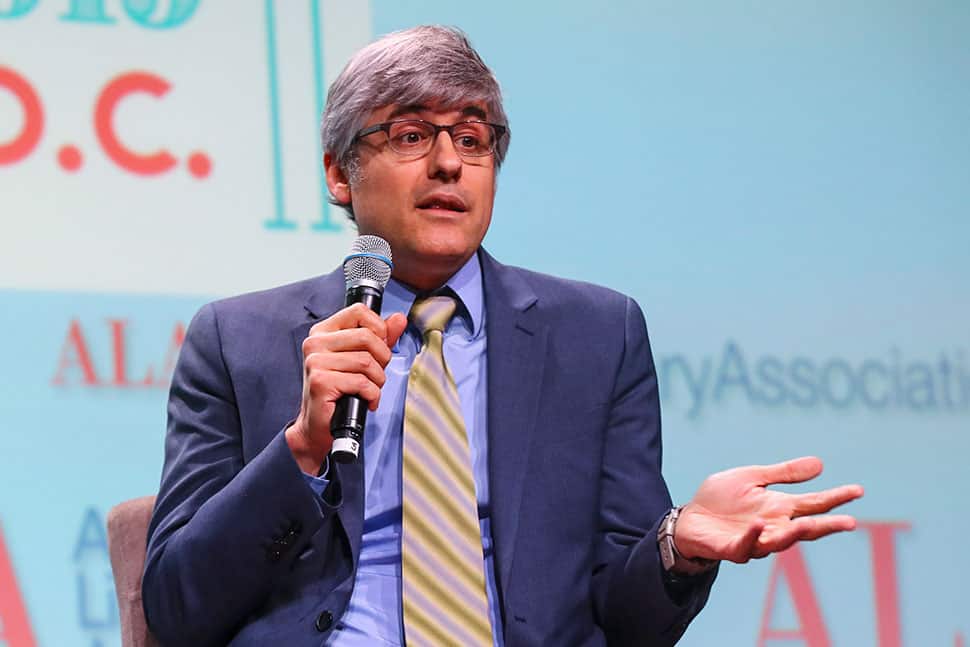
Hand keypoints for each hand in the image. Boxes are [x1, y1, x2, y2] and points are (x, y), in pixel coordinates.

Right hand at [285, 303, 407, 474]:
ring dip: (377, 380)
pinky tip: (366, 401)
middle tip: (376, 375)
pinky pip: (362, 382)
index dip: (378, 329)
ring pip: (366, 362)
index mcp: (324, 331)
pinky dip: (372, 395)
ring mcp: (315, 362)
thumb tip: (399, 319)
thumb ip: (381, 337)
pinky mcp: (320, 382)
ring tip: (369, 390)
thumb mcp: (363, 358)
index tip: (378, 348)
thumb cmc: (341, 390)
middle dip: (382, 359)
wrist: (319, 424)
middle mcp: (315, 343)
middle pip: (367, 336)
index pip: (359, 311)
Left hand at [674, 456, 863, 563]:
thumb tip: (820, 464)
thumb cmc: (720, 499)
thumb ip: (783, 474)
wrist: (689, 518)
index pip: (813, 504)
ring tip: (807, 524)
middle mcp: (773, 526)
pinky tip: (758, 524)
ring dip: (793, 534)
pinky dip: (753, 537)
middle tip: (850, 522)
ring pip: (780, 542)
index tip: (858, 490)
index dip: (835, 498)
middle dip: (827, 526)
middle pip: (806, 528)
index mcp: (779, 508)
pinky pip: (746, 546)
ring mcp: (755, 540)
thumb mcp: (752, 478)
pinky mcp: (733, 548)